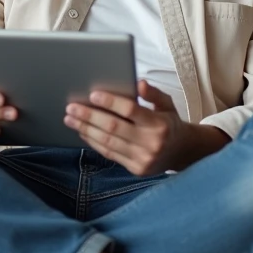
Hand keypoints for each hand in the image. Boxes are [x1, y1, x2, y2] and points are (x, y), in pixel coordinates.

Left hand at [63, 80, 206, 175]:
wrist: (181, 152)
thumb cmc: (169, 124)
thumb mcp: (167, 104)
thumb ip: (153, 94)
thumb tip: (139, 83)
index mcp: (159, 124)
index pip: (130, 110)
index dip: (110, 102)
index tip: (93, 94)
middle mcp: (151, 143)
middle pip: (114, 127)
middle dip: (89, 116)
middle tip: (71, 107)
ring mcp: (143, 158)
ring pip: (108, 142)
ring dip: (86, 130)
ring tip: (70, 119)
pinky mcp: (136, 169)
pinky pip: (110, 154)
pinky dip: (93, 142)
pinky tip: (83, 132)